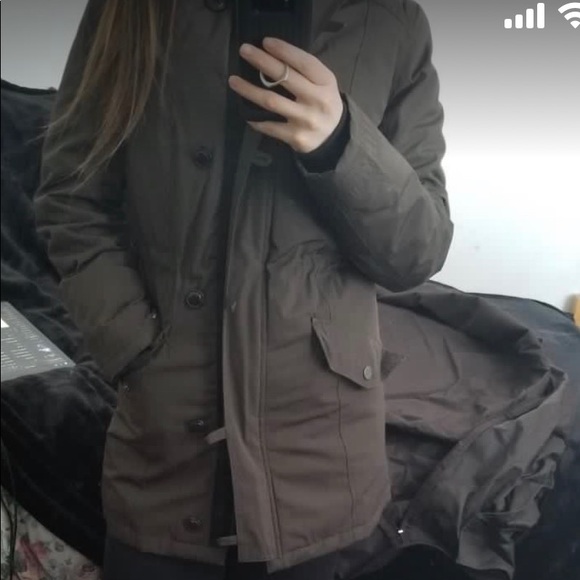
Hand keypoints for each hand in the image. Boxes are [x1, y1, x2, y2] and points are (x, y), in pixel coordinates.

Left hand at [228, 37, 343, 153]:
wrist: (333, 137)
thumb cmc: (322, 103)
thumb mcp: (323, 83)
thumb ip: (304, 71)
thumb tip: (272, 55)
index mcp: (325, 82)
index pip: (303, 62)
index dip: (283, 50)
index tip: (265, 42)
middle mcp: (316, 100)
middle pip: (284, 78)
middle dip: (262, 62)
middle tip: (244, 51)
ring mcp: (305, 120)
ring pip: (271, 101)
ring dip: (249, 90)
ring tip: (233, 81)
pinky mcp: (295, 137)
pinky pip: (270, 125)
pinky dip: (255, 118)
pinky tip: (246, 112)